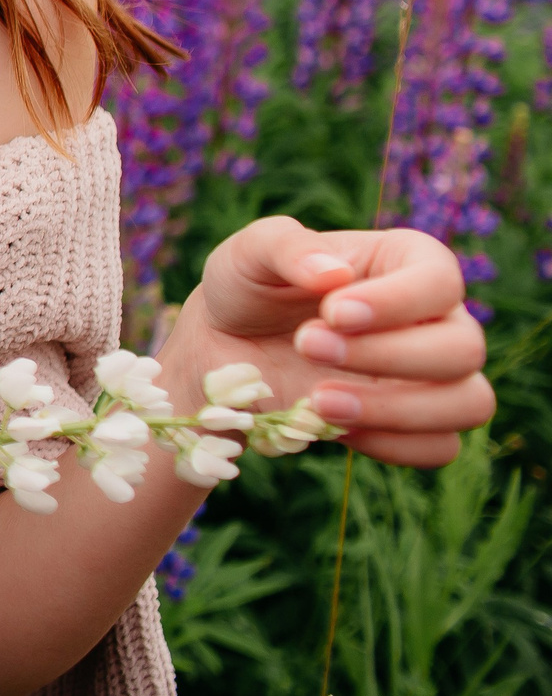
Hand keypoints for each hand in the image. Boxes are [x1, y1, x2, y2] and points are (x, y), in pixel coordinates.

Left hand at [166, 215, 493, 466]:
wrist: (226, 350)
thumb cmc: (249, 289)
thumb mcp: (249, 253)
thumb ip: (285, 248)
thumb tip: (333, 274)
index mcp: (406, 262)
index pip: (440, 279)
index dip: (397, 301)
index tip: (332, 312)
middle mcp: (435, 319)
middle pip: (463, 348)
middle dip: (386, 355)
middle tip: (307, 346)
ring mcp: (431, 377)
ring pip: (468, 402)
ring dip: (396, 409)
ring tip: (318, 401)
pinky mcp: (414, 425)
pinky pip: (439, 447)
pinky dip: (390, 444)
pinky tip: (331, 427)